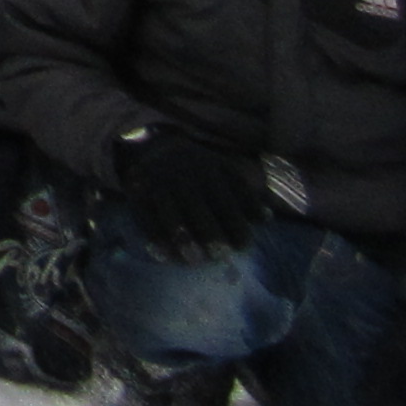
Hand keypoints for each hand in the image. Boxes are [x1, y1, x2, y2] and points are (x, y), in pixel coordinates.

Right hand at [119, 124, 270, 258]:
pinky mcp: (138, 191)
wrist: (152, 145)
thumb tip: (267, 219)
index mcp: (213, 171)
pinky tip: (164, 255)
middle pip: (203, 212)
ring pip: (174, 218)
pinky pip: (147, 219)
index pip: (230, 200)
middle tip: (220, 255)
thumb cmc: (198, 168)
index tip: (243, 246)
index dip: (239, 226)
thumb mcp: (223, 172)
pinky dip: (156, 239)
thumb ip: (245, 196)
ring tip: (194, 260)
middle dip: (213, 237)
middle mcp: (188, 176)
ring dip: (185, 242)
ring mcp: (162, 184)